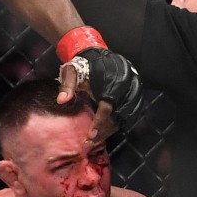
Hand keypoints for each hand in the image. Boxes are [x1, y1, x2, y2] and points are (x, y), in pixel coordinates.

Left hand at [56, 27, 143, 143]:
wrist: (97, 54)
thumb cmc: (83, 65)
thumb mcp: (72, 72)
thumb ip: (67, 86)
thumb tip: (61, 100)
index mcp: (111, 83)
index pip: (107, 109)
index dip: (99, 124)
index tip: (90, 136)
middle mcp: (125, 87)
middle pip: (117, 117)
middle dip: (104, 131)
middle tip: (90, 142)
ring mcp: (133, 90)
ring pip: (125, 117)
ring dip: (112, 130)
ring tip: (97, 139)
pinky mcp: (135, 93)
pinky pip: (131, 114)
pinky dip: (121, 123)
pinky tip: (108, 130)